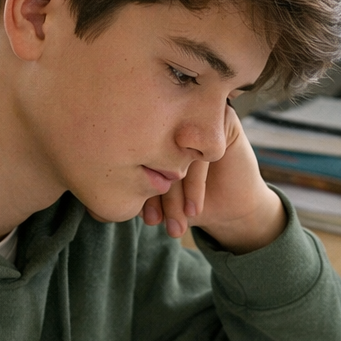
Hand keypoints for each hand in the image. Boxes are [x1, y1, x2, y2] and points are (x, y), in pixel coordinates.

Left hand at [141, 104, 285, 252]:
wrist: (233, 208)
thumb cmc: (192, 202)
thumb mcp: (161, 202)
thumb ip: (140, 193)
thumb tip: (107, 203)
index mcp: (155, 129)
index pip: (143, 156)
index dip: (143, 190)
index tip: (149, 219)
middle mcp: (176, 118)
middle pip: (159, 154)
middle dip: (160, 196)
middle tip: (162, 224)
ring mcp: (199, 116)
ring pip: (179, 156)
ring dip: (176, 196)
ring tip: (178, 224)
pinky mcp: (223, 120)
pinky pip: (203, 153)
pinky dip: (195, 185)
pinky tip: (194, 209)